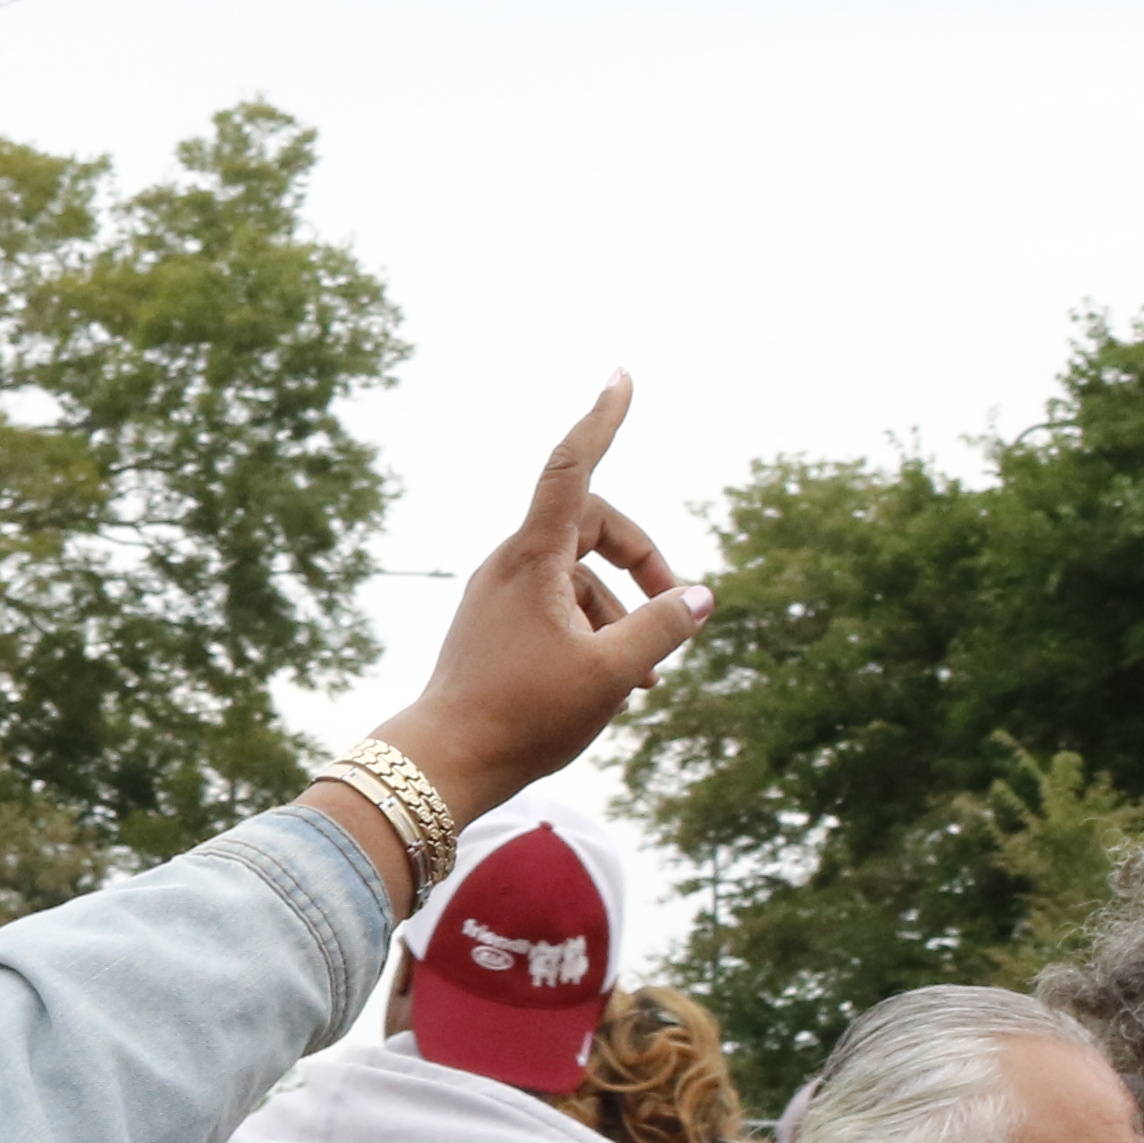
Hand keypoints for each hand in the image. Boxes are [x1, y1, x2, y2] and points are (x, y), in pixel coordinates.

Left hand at [374, 377, 709, 828]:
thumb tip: (699, 596)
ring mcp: (500, 595)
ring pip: (579, 579)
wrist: (444, 764)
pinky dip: (594, 633)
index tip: (622, 378)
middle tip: (678, 610)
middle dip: (642, 562)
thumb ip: (662, 627)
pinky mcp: (496, 626)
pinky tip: (619, 687)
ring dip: (622, 615)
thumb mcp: (612, 671)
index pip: (573, 468)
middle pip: (592, 528)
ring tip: (648, 678)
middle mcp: (511, 565)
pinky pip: (558, 609)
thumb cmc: (523, 716)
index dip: (602, 420)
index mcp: (533, 558)